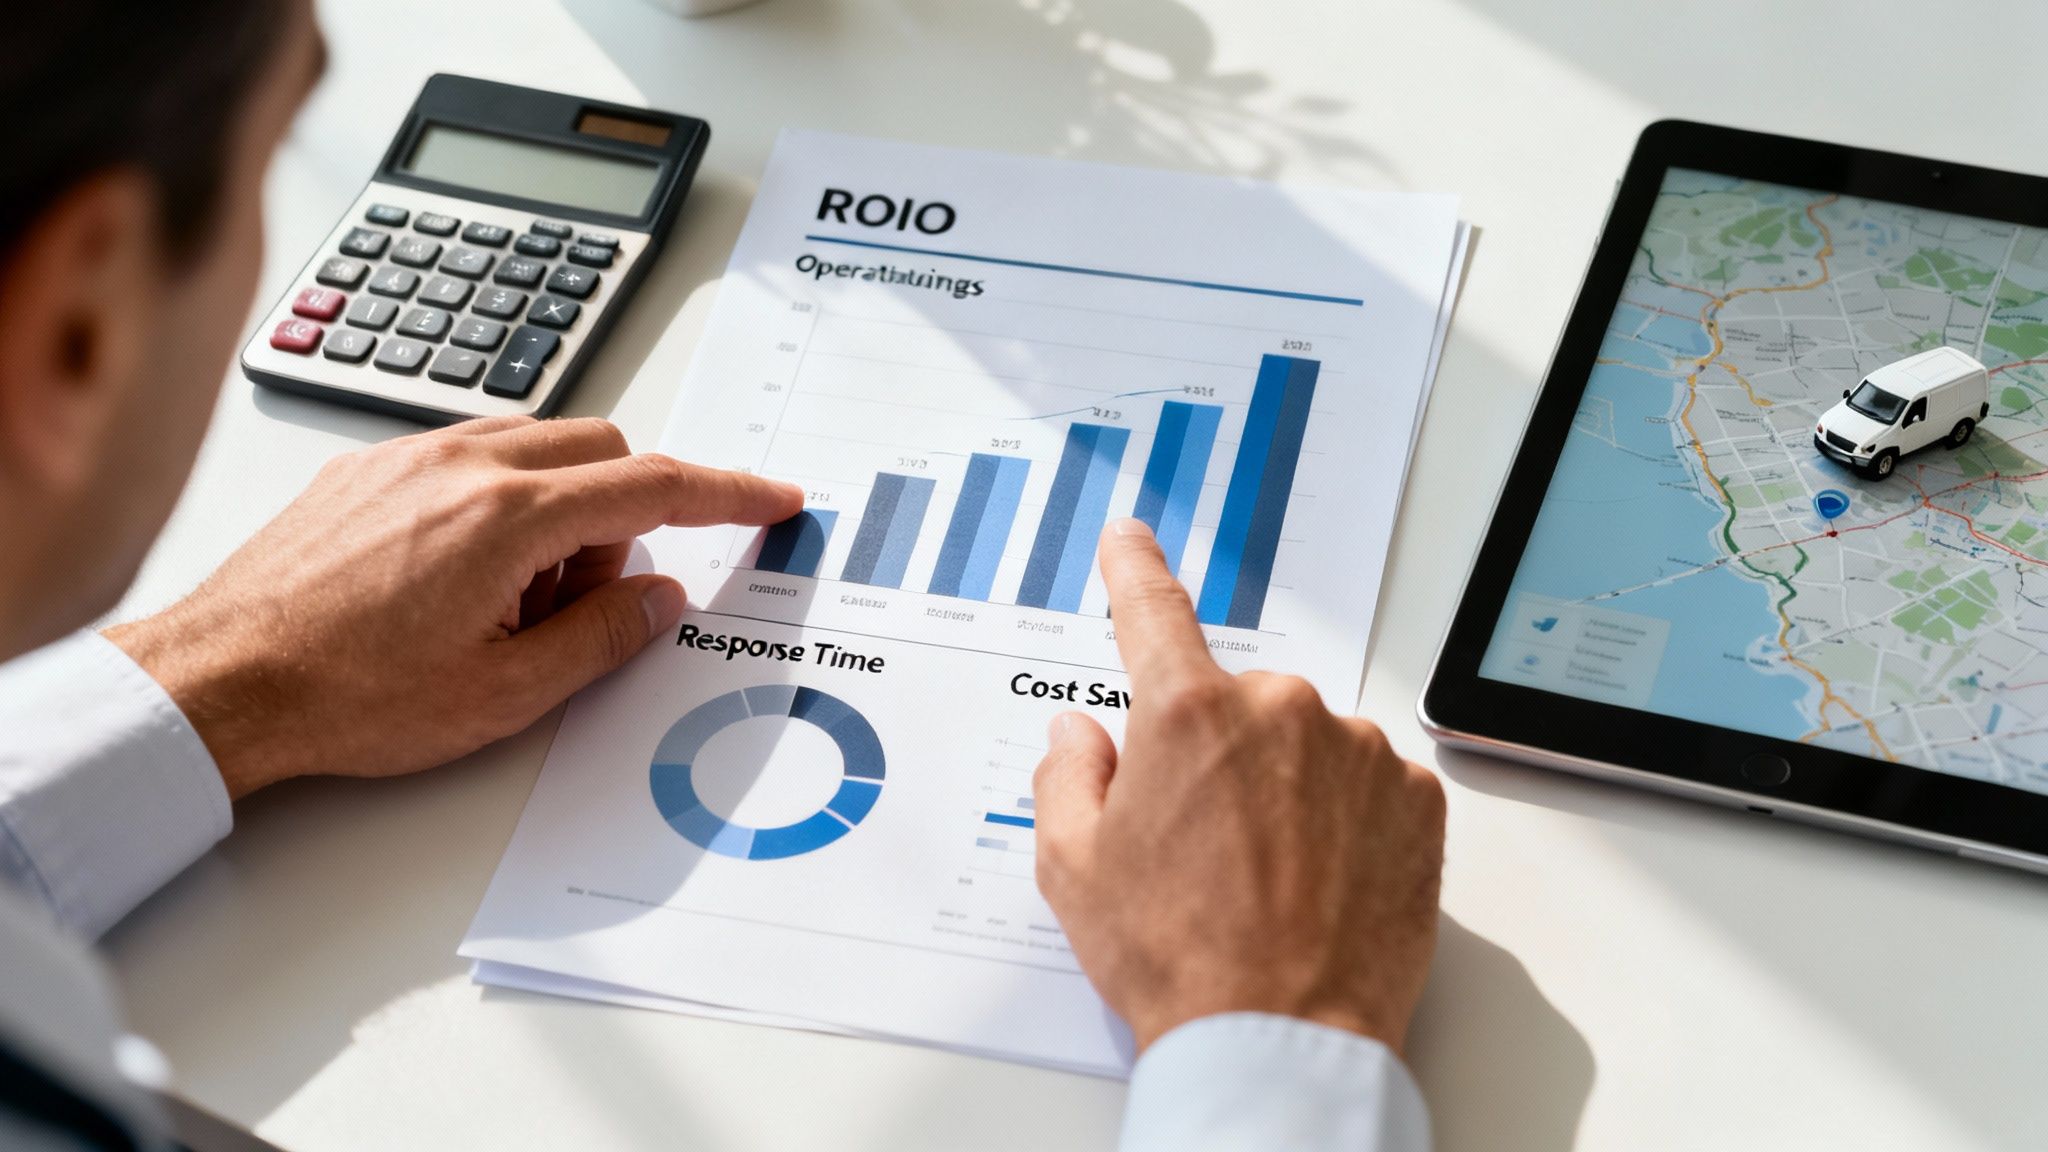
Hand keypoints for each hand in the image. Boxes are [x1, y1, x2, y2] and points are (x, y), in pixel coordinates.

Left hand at [107, 417, 800, 798]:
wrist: (220, 679)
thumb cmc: (345, 695)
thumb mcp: (504, 695)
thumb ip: (604, 637)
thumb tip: (660, 598)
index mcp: (509, 518)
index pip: (654, 486)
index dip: (729, 493)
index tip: (773, 497)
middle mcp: (464, 464)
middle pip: (603, 450)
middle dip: (623, 517)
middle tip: (577, 603)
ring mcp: (412, 456)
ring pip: (539, 449)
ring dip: (559, 511)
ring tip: (503, 603)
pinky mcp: (371, 466)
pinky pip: (475, 456)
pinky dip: (501, 502)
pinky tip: (453, 579)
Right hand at [1033, 520, 1445, 1054]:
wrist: (1281, 1038)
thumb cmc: (1179, 959)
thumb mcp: (1074, 868)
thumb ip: (1068, 777)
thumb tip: (1081, 737)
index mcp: (1188, 714)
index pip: (1152, 612)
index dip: (1135, 570)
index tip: (1132, 538)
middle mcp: (1281, 711)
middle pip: (1236, 704)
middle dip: (1217, 755)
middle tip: (1202, 844)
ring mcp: (1358, 751)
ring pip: (1307, 744)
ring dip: (1286, 787)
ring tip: (1266, 878)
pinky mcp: (1415, 798)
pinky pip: (1367, 783)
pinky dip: (1345, 819)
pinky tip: (1319, 880)